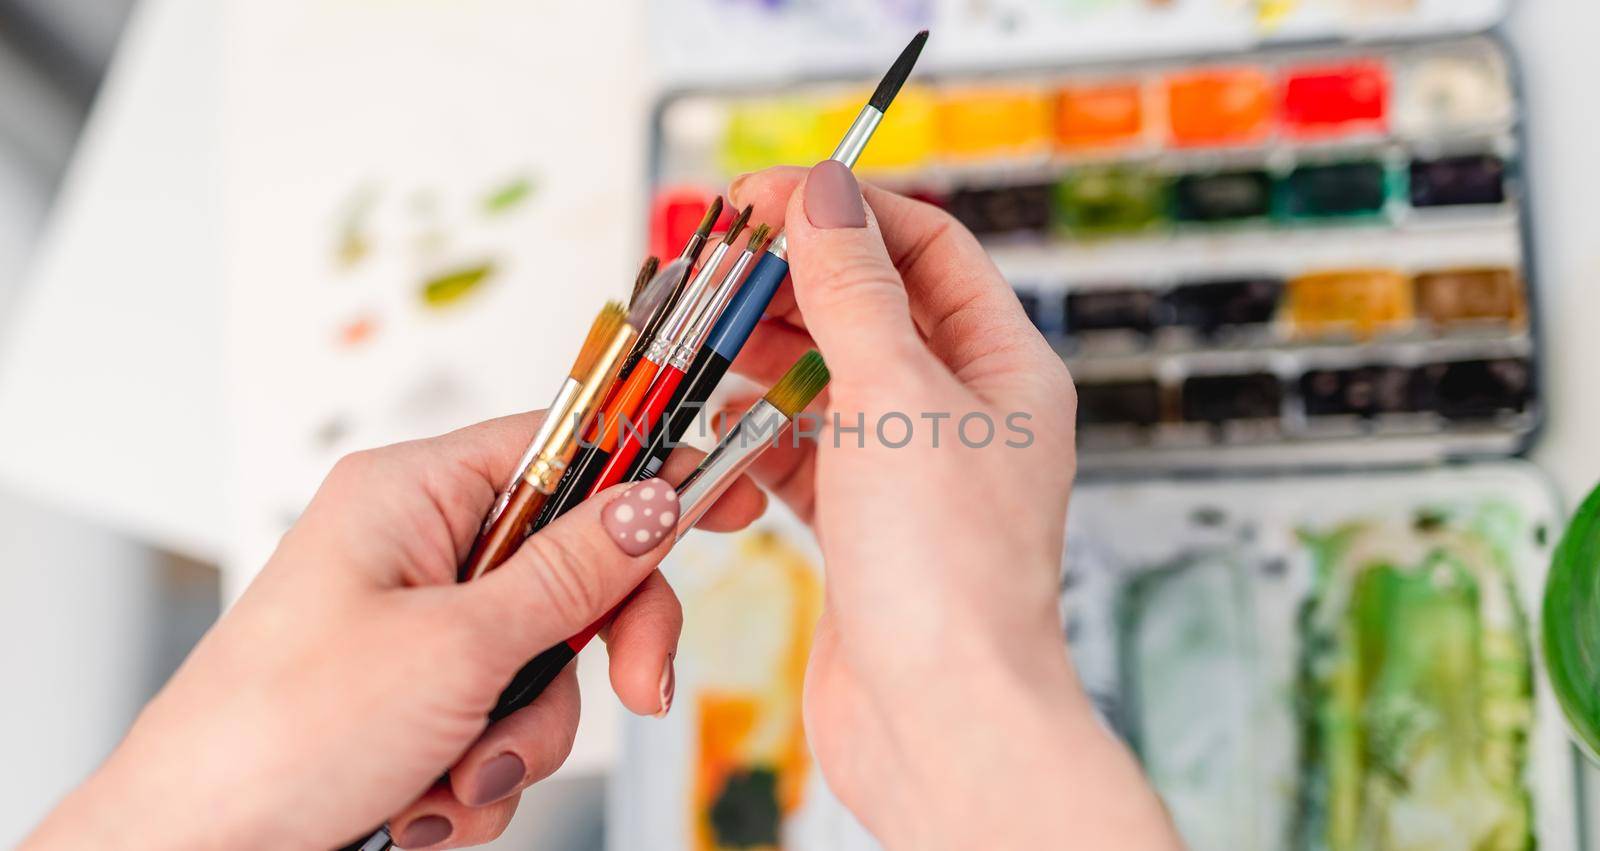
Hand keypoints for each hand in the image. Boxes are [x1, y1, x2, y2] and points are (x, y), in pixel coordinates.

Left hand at [21, 412, 764, 849]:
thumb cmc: (277, 735)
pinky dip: (483, 774)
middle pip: (574, 565)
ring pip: (549, 662)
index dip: (652, 463)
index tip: (730, 490)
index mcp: (411, 496)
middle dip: (597, 648)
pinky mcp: (421, 702)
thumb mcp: (456, 647)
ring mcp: (422, 631)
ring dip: (521, 735)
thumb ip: (573, 573)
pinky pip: (507, 721)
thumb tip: (657, 501)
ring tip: (450, 776)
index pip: (565, 444)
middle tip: (639, 691)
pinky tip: (425, 803)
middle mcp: (421, 551)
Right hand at [724, 163, 1179, 849]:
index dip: (847, 212)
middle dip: (789, 284)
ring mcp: (910, 473)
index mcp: (1004, 367)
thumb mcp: (897, 397)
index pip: (927, 248)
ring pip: (825, 382)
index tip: (765, 197)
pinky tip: (716, 429)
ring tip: (702, 340)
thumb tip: (825, 194)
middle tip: (712, 268)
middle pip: (868, 310)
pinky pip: (799, 453)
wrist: (940, 723)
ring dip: (762, 359)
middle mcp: (963, 413)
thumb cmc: (950, 575)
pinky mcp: (861, 527)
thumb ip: (853, 291)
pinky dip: (754, 436)